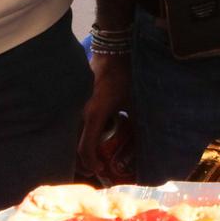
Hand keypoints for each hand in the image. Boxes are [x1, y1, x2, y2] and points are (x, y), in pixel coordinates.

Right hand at [76, 50, 131, 181]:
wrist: (112, 51)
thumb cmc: (125, 76)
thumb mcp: (134, 101)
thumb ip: (137, 121)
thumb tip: (145, 141)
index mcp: (94, 115)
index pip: (84, 148)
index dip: (91, 163)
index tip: (102, 169)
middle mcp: (81, 113)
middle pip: (74, 146)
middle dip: (84, 162)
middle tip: (98, 169)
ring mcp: (76, 107)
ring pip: (74, 136)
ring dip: (82, 149)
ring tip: (97, 155)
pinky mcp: (77, 102)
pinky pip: (76, 125)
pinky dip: (83, 135)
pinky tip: (97, 135)